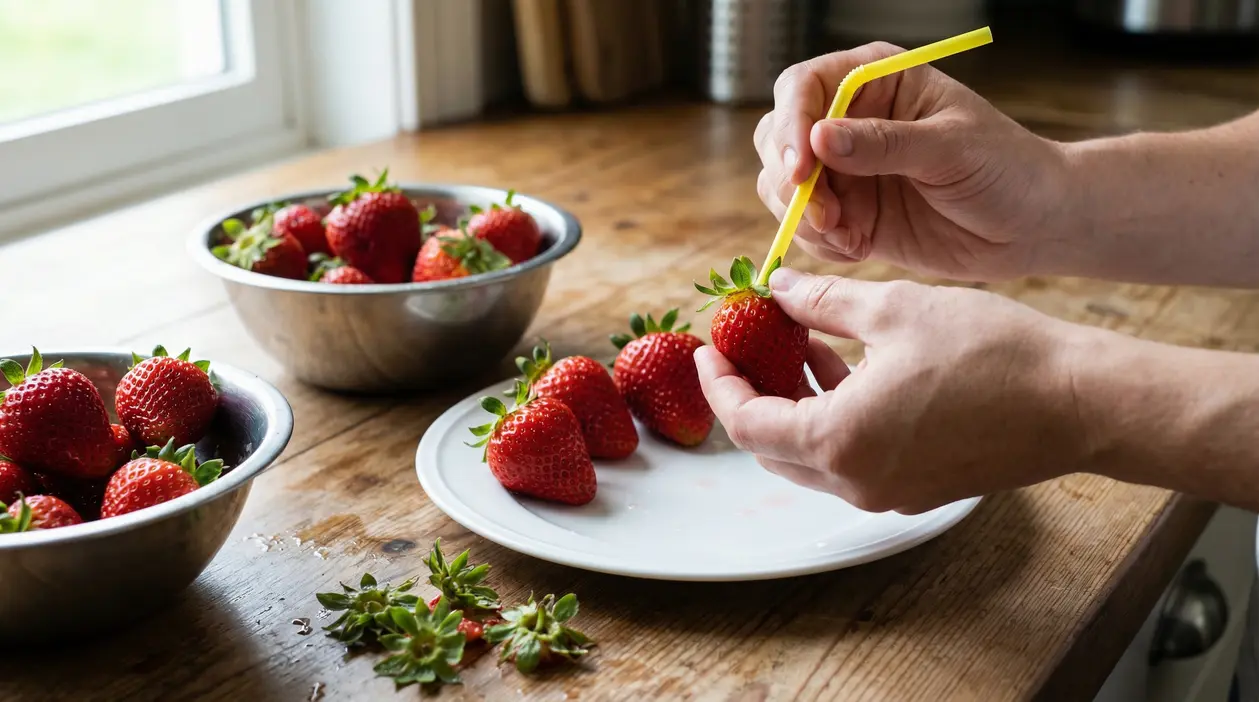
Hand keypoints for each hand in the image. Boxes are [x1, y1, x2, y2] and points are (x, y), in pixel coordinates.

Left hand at [694, 268, 1085, 513]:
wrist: (1081, 401)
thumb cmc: (994, 351)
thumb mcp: (895, 309)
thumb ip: (823, 302)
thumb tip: (777, 289)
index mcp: (839, 441)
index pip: (747, 422)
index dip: (719, 384)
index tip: (710, 347)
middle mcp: (857, 482)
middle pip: (772, 448)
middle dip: (751, 396)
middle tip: (746, 348)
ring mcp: (889, 494)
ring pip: (813, 455)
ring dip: (795, 404)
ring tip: (798, 344)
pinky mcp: (919, 490)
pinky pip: (853, 459)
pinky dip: (835, 419)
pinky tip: (847, 366)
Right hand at [756, 43, 1073, 281]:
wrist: (1032, 226)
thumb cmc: (1006, 168)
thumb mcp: (950, 148)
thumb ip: (884, 143)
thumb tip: (819, 139)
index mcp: (874, 81)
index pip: (803, 88)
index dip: (791, 125)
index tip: (802, 169)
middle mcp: (849, 121)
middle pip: (777, 137)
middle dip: (789, 179)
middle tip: (825, 214)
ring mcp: (845, 170)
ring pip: (781, 187)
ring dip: (803, 216)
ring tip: (848, 235)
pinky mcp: (849, 215)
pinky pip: (806, 229)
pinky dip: (821, 244)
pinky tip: (859, 247)